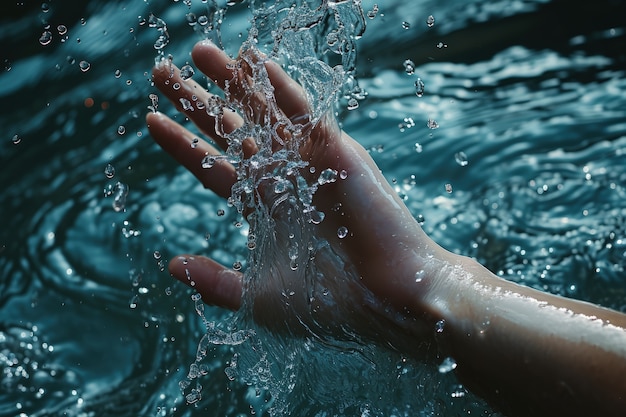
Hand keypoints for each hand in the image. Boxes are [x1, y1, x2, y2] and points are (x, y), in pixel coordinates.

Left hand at [146, 40, 449, 345]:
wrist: (387, 297)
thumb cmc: (328, 306)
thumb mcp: (258, 300)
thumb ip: (215, 283)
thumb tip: (173, 266)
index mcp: (264, 208)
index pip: (213, 166)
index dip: (182, 144)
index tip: (152, 120)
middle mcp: (282, 178)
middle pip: (231, 130)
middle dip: (197, 102)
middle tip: (163, 72)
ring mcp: (308, 161)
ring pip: (263, 112)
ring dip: (232, 81)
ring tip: (199, 51)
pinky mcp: (335, 151)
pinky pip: (303, 112)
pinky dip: (279, 87)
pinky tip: (254, 62)